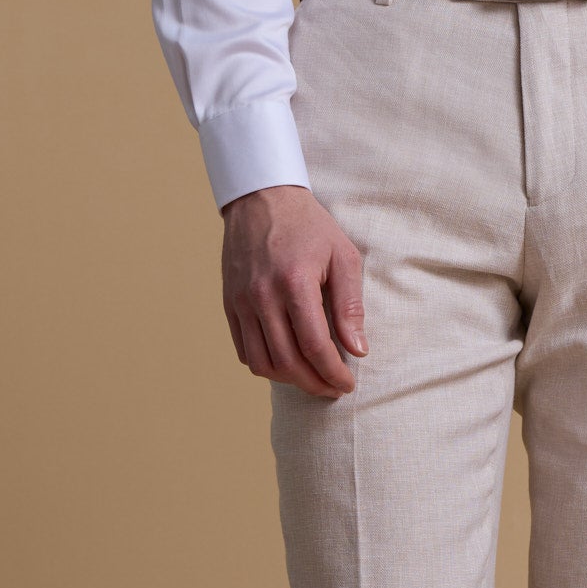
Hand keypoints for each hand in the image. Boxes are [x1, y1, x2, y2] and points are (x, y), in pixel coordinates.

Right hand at [220, 184, 366, 395]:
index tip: (347, 384)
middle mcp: (262, 295)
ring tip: (311, 378)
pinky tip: (287, 362)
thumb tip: (358, 349)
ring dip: (289, 380)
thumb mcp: (343, 256)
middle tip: (333, 388)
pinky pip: (243, 349)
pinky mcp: (228, 304)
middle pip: (287, 361)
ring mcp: (241, 301)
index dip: (332, 372)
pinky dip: (266, 365)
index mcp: (294, 282)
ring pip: (262, 362)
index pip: (314, 345)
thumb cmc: (309, 226)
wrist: (262, 199)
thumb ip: (350, 304)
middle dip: (314, 384)